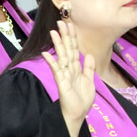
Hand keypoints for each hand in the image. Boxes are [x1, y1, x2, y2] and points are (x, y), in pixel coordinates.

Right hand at [43, 21, 95, 136]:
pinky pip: (56, 70)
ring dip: (58, 44)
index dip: (72, 38)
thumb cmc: (82, 99)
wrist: (78, 113)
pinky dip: (52, 62)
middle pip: (66, 49)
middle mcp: (68, 69)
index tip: (70, 25)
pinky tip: (47, 54)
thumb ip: (89, 68)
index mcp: (75, 68)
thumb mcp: (90, 81)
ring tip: (54, 32)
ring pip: (61, 56)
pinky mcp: (61, 82)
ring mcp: (64, 75)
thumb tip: (89, 54)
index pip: (74, 49)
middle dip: (65, 36)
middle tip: (62, 22)